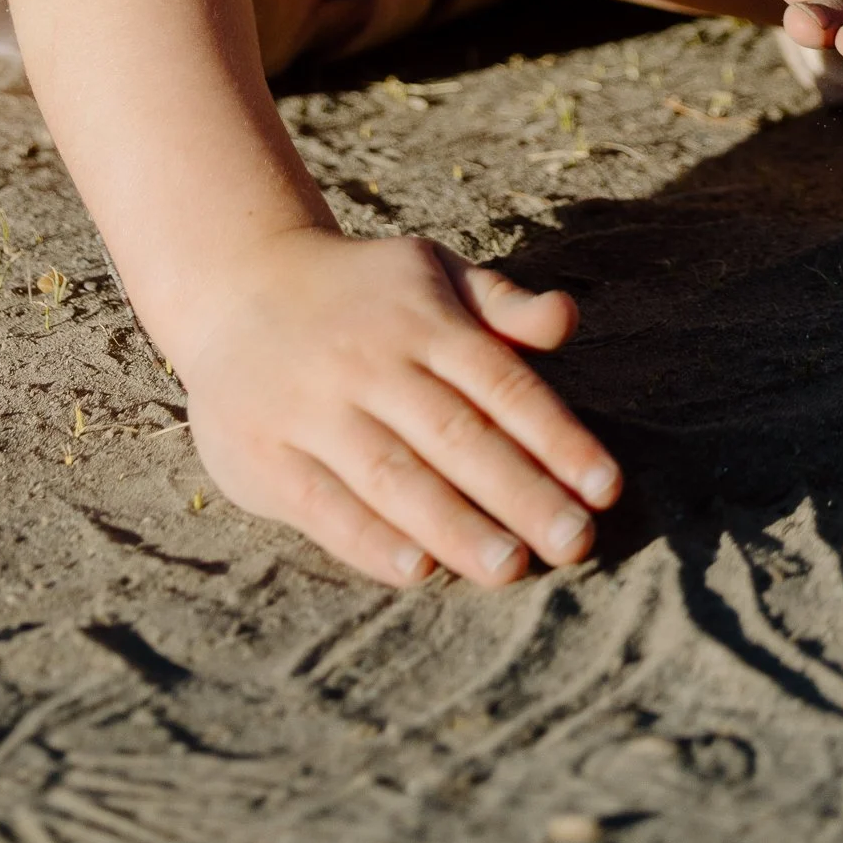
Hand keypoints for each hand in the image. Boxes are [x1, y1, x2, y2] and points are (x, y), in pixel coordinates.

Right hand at [176, 229, 620, 586]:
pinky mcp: (265, 452)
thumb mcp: (431, 272)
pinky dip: (370, 539)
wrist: (235, 284)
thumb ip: (501, 302)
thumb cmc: (361, 292)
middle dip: (521, 492)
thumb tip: (568, 319)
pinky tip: (419, 570)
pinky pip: (323, 503)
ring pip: (394, 475)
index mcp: (422, 320)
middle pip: (456, 435)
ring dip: (455, 525)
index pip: (502, 384)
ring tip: (511, 567)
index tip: (607, 489)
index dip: (557, 437)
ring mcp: (314, 408)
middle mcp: (371, 363)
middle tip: (576, 543)